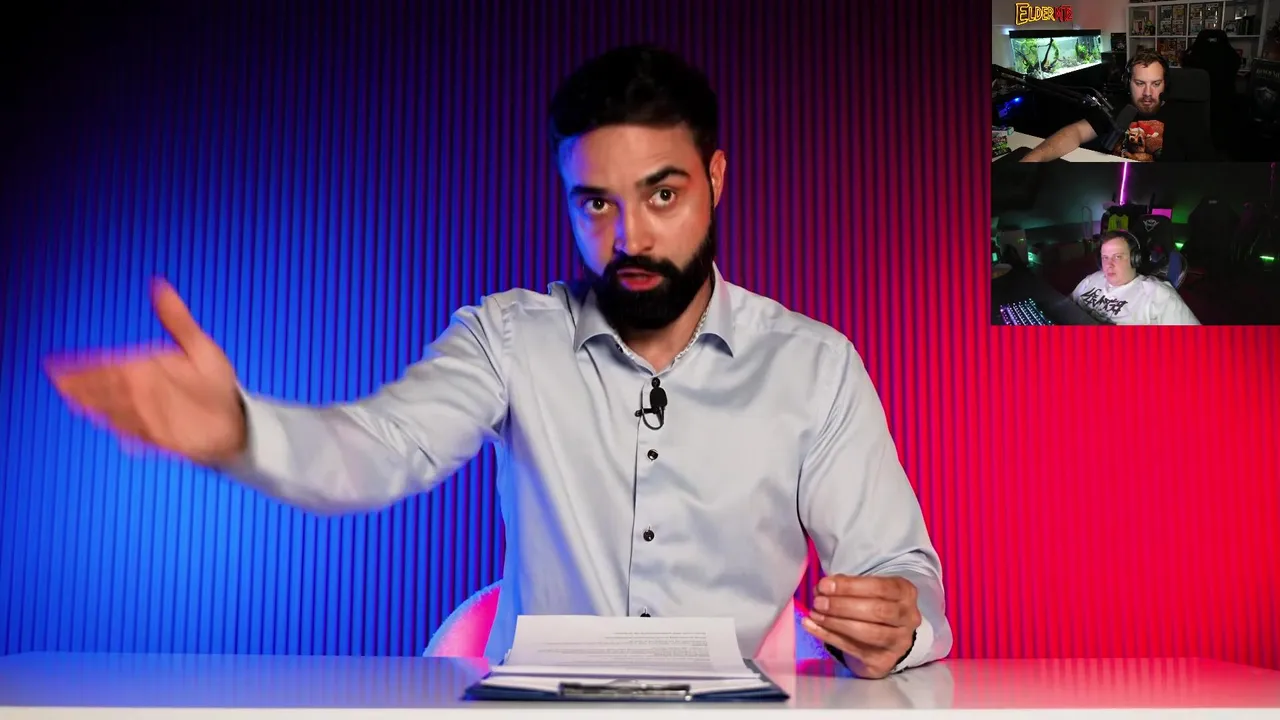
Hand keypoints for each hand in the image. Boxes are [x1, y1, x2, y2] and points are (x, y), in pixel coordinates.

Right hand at [44, 278, 246, 465]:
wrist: (236, 417)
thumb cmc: (216, 382)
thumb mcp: (199, 346)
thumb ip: (178, 320)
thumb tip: (160, 285)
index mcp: (144, 367)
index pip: (108, 365)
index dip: (84, 366)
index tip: (59, 365)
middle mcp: (142, 392)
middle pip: (107, 388)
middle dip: (86, 385)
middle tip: (63, 382)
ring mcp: (149, 416)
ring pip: (118, 411)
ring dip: (100, 407)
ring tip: (79, 403)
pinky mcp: (161, 437)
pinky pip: (141, 434)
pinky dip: (131, 432)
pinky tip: (120, 430)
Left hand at [801, 574, 920, 678]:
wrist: (890, 638)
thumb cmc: (875, 605)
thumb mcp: (868, 590)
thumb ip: (847, 587)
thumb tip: (822, 588)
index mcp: (905, 593)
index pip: (880, 588)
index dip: (850, 587)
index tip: (825, 585)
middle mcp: (908, 618)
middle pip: (877, 611)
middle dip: (843, 606)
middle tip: (818, 601)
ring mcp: (898, 642)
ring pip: (868, 633)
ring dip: (836, 623)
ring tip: (814, 614)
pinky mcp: (883, 661)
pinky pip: (853, 649)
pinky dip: (828, 637)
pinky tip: (811, 626)